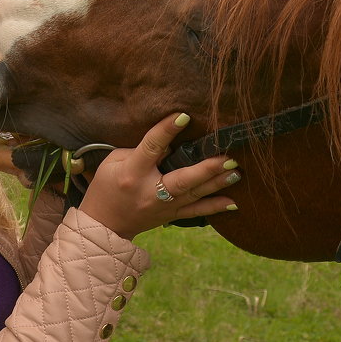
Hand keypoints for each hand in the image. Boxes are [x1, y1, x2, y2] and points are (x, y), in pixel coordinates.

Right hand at [77, 113, 239, 240]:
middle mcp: (150, 191)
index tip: (184, 116)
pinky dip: (215, 208)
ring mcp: (163, 207)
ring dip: (216, 183)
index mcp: (132, 172)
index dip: (167, 131)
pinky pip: (196, 213)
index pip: (151, 148)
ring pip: (194, 195)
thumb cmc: (106, 186)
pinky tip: (234, 203)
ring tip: (236, 172)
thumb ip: (140, 150)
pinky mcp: (171, 217)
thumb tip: (169, 143)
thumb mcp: (113, 162)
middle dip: (206, 169)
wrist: (104, 225)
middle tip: (227, 157)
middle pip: (182, 180)